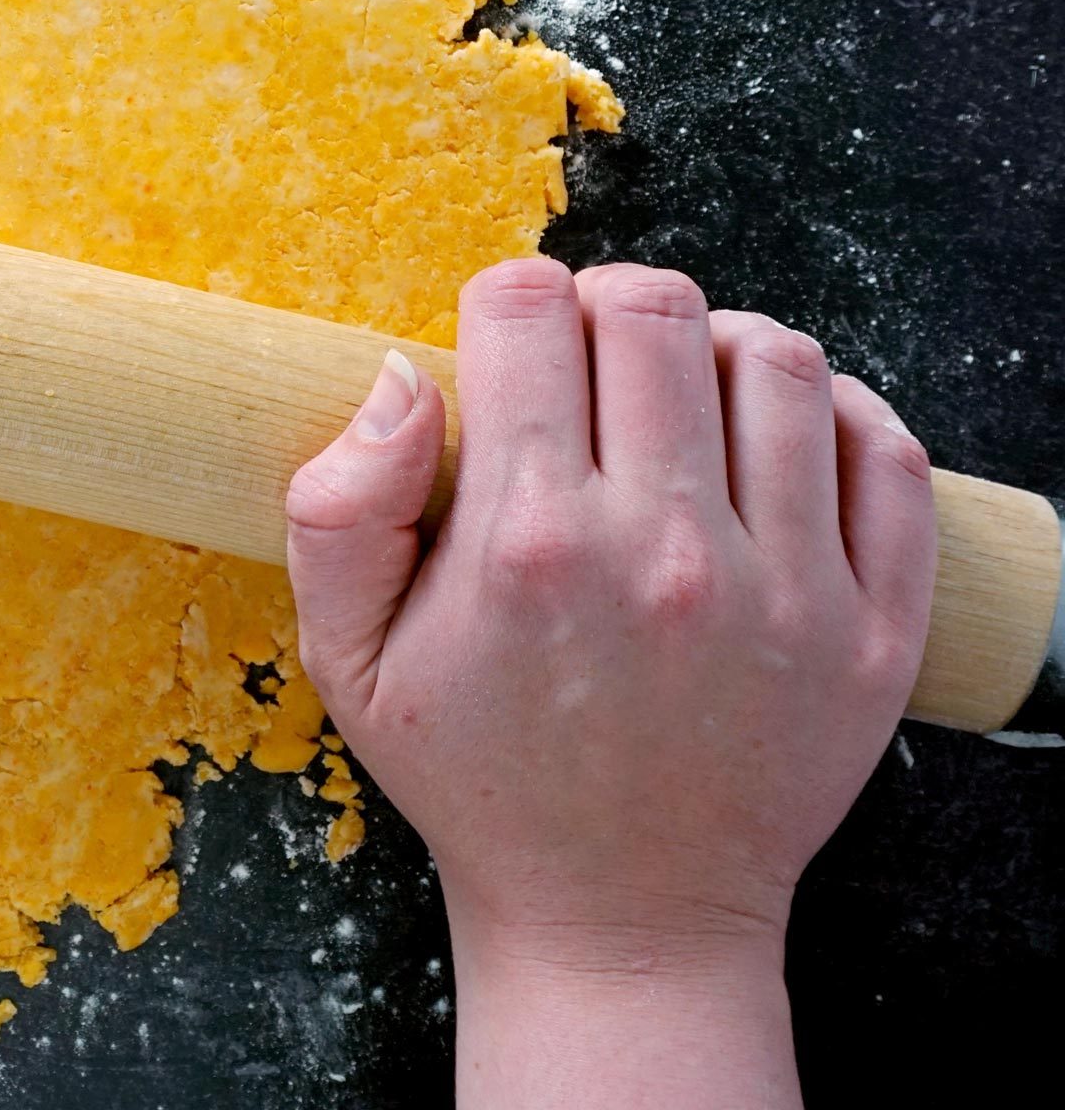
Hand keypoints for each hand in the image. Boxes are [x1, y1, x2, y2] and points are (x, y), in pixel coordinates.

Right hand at [282, 257, 935, 1106]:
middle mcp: (663, 551)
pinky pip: (885, 454)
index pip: (528, 309)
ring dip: (717, 349)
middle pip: (655, 310)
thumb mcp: (346, 656)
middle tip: (590, 364)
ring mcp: (784, 589)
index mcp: (527, 543)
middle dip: (606, 307)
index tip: (506, 344)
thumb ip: (339, 506)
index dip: (507, 302)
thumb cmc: (477, 777)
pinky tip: (776, 438)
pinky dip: (837, 412)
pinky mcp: (871, 630)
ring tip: (682, 398)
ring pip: (777, 360)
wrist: (620, 921)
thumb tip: (404, 374)